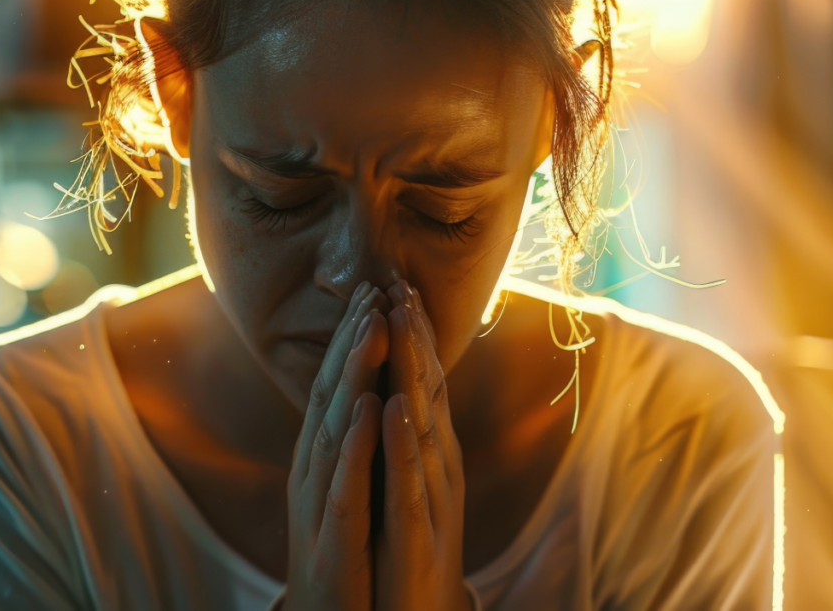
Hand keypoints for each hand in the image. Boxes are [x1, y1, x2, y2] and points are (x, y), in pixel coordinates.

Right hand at [284, 282, 388, 610]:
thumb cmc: (345, 554)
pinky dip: (354, 443)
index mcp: (324, 456)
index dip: (354, 338)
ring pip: (335, 426)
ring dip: (353, 373)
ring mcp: (319, 502)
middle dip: (352, 338)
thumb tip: (367, 394)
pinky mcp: (331, 538)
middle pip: (332, 393)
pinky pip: (344, 484)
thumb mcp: (348, 487)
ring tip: (373, 324)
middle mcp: (315, 469)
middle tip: (371, 286)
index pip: (339, 386)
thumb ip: (353, 443)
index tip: (375, 290)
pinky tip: (368, 407)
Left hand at [376, 282, 469, 610]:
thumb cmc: (406, 552)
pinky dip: (403, 442)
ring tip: (401, 319)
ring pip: (422, 423)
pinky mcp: (418, 535)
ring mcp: (431, 499)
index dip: (409, 335)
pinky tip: (396, 406)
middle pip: (425, 390)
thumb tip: (396, 390)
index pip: (419, 383)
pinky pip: (409, 482)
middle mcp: (436, 468)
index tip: (395, 284)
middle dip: (413, 334)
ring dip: (412, 368)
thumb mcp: (405, 486)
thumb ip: (405, 440)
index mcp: (427, 455)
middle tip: (400, 280)